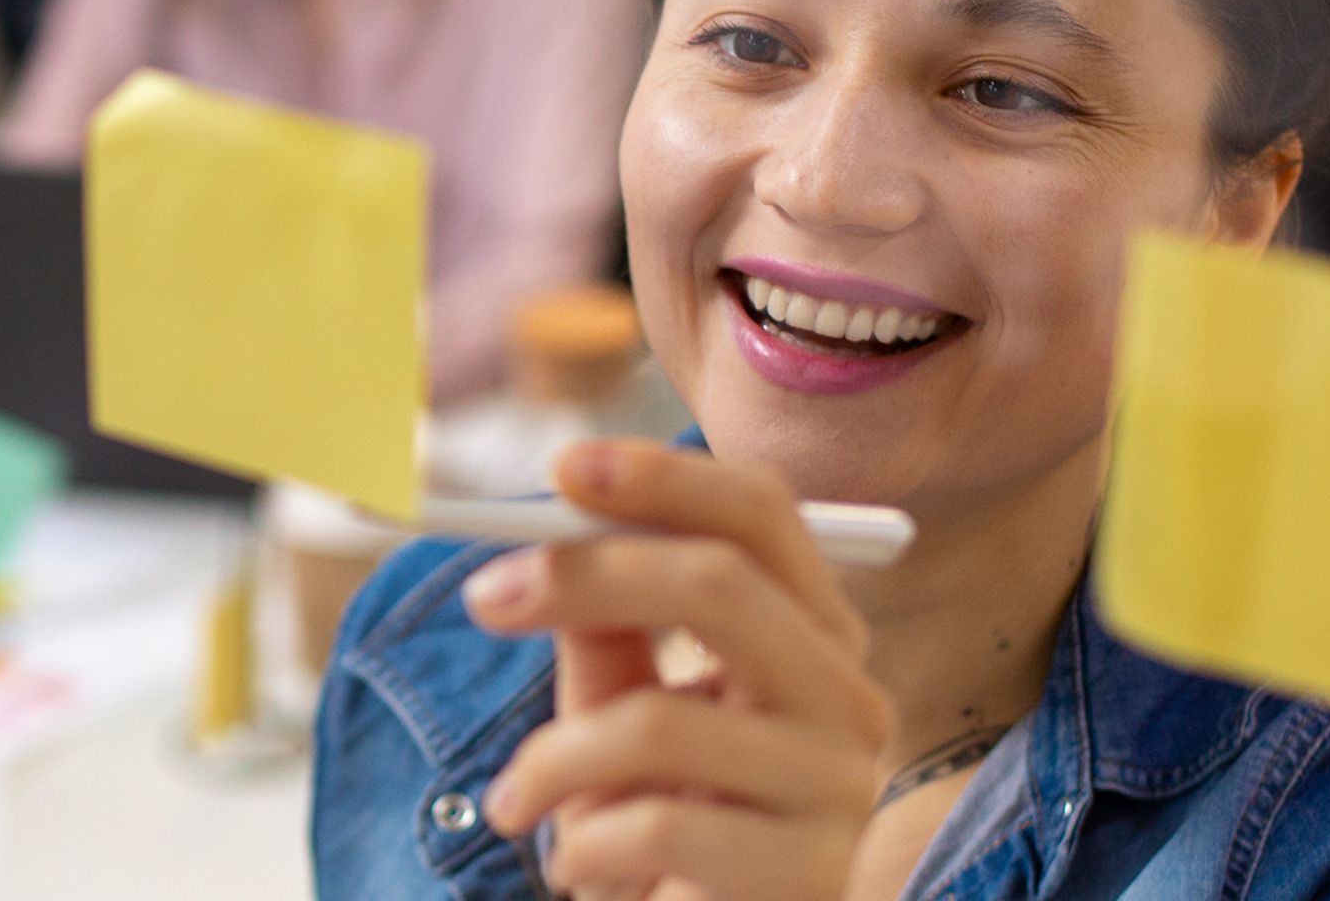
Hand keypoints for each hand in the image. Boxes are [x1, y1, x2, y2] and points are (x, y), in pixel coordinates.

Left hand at [464, 441, 890, 899]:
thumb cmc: (664, 827)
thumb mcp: (623, 712)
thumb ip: (606, 627)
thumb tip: (552, 533)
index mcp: (812, 636)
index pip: (762, 518)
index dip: (665, 479)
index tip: (563, 469)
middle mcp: (846, 699)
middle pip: (722, 585)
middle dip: (586, 574)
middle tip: (483, 595)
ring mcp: (837, 788)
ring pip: (662, 723)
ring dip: (554, 762)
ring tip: (519, 803)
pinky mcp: (806, 873)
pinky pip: (655, 829)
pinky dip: (580, 845)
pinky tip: (575, 867)